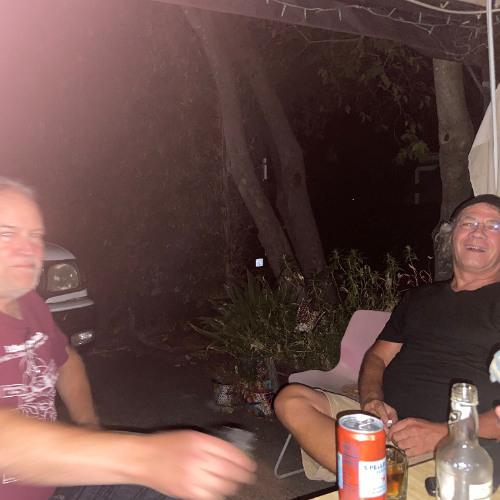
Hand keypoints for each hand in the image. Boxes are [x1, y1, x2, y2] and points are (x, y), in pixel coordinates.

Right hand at [137, 430, 256, 499]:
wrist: (144, 458)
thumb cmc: (167, 445)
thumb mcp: (191, 436)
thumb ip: (212, 444)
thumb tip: (233, 454)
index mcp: (201, 441)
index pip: (231, 453)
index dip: (245, 461)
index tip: (252, 466)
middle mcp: (198, 458)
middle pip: (230, 470)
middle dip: (243, 475)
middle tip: (249, 477)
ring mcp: (193, 477)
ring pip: (223, 486)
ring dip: (233, 486)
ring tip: (235, 484)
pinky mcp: (187, 492)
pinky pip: (211, 497)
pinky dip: (219, 495)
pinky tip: (221, 491)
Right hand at [362, 399, 397, 432]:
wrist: (370, 405)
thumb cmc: (382, 409)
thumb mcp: (389, 409)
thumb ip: (393, 415)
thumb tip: (394, 423)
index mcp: (376, 404)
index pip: (379, 407)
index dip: (383, 414)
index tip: (386, 421)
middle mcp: (369, 408)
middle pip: (374, 416)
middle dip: (380, 424)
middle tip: (387, 432)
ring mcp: (364, 414)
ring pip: (370, 421)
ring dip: (377, 429)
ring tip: (383, 435)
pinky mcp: (362, 419)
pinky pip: (367, 425)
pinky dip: (373, 431)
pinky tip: (378, 435)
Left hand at [388, 418, 447, 456]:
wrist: (440, 435)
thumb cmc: (427, 428)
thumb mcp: (415, 421)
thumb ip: (403, 424)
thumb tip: (392, 429)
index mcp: (409, 422)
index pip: (394, 428)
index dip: (390, 433)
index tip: (389, 435)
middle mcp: (411, 430)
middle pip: (395, 437)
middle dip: (395, 440)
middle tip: (398, 440)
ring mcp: (415, 441)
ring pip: (400, 446)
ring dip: (401, 446)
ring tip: (405, 444)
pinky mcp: (419, 450)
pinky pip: (407, 453)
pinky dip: (408, 452)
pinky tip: (411, 449)